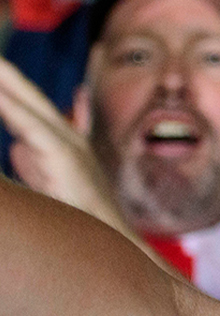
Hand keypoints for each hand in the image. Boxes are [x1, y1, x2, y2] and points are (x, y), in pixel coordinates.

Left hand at [0, 58, 129, 232]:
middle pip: (26, 95)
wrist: (112, 241)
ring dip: (6, 81)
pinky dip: (12, 107)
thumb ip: (32, 164)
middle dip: (6, 74)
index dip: (9, 86)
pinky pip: (31, 125)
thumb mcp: (50, 186)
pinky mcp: (64, 155)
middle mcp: (66, 136)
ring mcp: (68, 143)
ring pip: (27, 104)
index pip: (26, 106)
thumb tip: (18, 148)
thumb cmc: (83, 221)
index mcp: (59, 141)